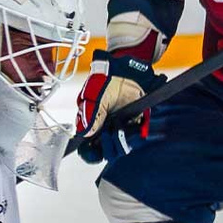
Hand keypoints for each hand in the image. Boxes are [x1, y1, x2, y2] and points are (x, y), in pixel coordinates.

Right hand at [73, 45, 155, 162]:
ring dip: (120, 142)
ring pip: (121, 147)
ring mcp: (121, 127)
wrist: (126, 68)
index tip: (90, 151)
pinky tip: (132, 126)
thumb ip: (90, 115)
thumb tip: (85, 133)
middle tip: (107, 133)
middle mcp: (106, 128)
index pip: (89, 148)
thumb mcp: (93, 96)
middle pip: (106, 151)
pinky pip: (137, 137)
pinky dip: (135, 135)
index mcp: (92, 124)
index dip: (89, 153)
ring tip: (119, 129)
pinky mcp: (137, 123)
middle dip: (107, 147)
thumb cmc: (105, 80)